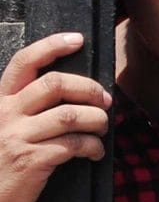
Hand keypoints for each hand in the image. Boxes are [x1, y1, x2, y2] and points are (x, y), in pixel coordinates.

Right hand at [0, 32, 110, 201]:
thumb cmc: (3, 162)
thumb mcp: (6, 128)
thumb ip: (29, 108)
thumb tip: (76, 92)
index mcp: (0, 101)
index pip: (24, 62)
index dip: (52, 45)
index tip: (78, 39)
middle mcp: (5, 114)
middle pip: (55, 84)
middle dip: (89, 88)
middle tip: (106, 100)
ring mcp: (17, 136)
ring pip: (71, 114)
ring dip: (97, 120)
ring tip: (102, 129)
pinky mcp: (31, 160)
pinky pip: (74, 144)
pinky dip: (93, 147)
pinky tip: (95, 153)